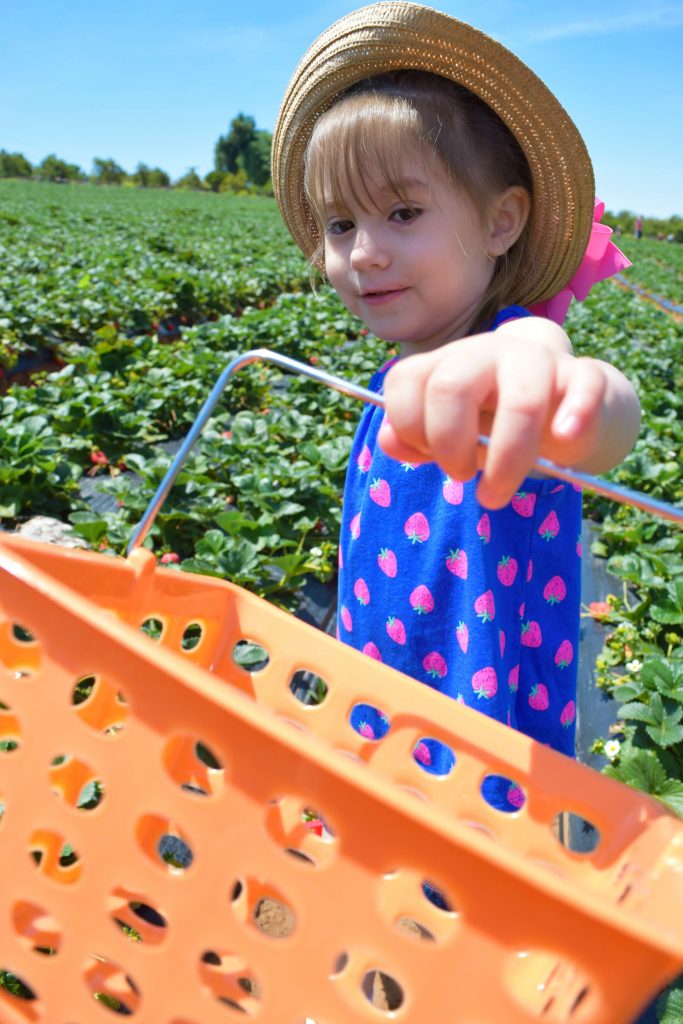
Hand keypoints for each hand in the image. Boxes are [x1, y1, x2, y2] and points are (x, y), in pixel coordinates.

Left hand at [377, 320, 621, 508]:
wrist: (563, 407)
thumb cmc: (495, 424)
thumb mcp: (451, 433)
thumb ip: (416, 439)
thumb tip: (390, 441)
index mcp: (446, 363)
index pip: (405, 381)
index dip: (408, 426)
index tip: (427, 457)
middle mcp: (486, 352)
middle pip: (452, 387)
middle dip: (448, 443)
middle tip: (461, 478)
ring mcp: (536, 361)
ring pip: (521, 401)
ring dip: (507, 458)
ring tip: (496, 495)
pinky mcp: (583, 376)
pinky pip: (584, 384)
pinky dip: (576, 415)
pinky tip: (565, 441)